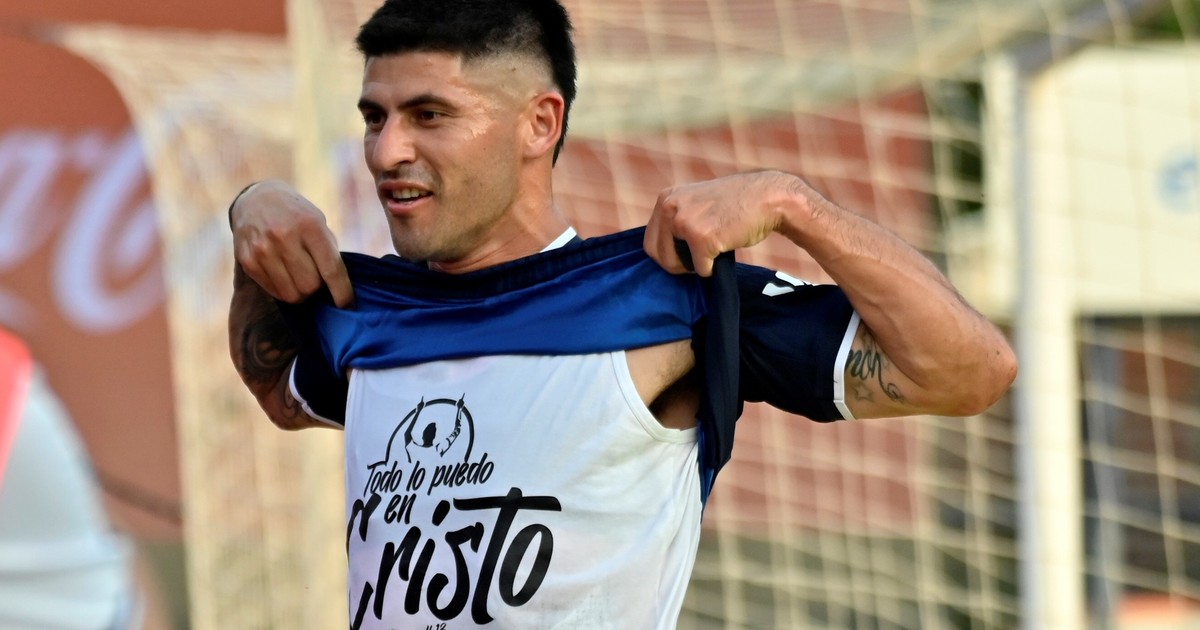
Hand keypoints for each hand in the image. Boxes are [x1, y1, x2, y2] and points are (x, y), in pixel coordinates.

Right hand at [230, 180, 353, 306]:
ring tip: (300, 278)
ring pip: (292, 294)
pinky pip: (274, 291)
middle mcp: (284, 237)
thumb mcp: (318, 221)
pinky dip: (284, 290)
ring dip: (301, 292)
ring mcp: (263, 250)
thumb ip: (328, 250)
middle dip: (318, 288)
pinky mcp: (248, 261)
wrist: (256, 199)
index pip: (331, 269)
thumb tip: (338, 286)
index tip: (347, 305)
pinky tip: (284, 275)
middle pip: (310, 286)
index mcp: (309, 226)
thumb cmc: (296, 215)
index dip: (342, 292)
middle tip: (316, 278)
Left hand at [643, 171, 805, 275]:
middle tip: (699, 259)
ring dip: (693, 266)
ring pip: (673, 265)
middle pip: (657, 255)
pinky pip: (700, 270)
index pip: (649, 241)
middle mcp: (669, 207)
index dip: (668, 254)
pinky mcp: (700, 237)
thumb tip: (662, 252)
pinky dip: (713, 269)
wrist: (768, 198)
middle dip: (677, 265)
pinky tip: (726, 249)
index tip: (686, 254)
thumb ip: (678, 219)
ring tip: (712, 250)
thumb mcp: (696, 203)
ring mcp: (683, 221)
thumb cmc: (737, 205)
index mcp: (666, 198)